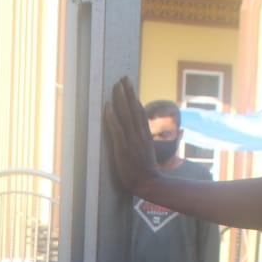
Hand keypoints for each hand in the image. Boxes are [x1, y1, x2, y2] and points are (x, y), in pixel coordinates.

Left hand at [103, 77, 159, 196]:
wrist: (148, 183)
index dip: (134, 99)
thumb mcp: (149, 153)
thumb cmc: (146, 172)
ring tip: (117, 85)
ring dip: (121, 99)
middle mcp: (139, 134)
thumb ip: (146, 143)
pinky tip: (107, 107)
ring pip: (126, 114)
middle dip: (128, 92)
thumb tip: (153, 136)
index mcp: (145, 135)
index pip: (140, 112)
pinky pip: (117, 129)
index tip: (130, 88)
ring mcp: (132, 140)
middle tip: (123, 78)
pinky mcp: (123, 147)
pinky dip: (112, 117)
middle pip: (134, 108)